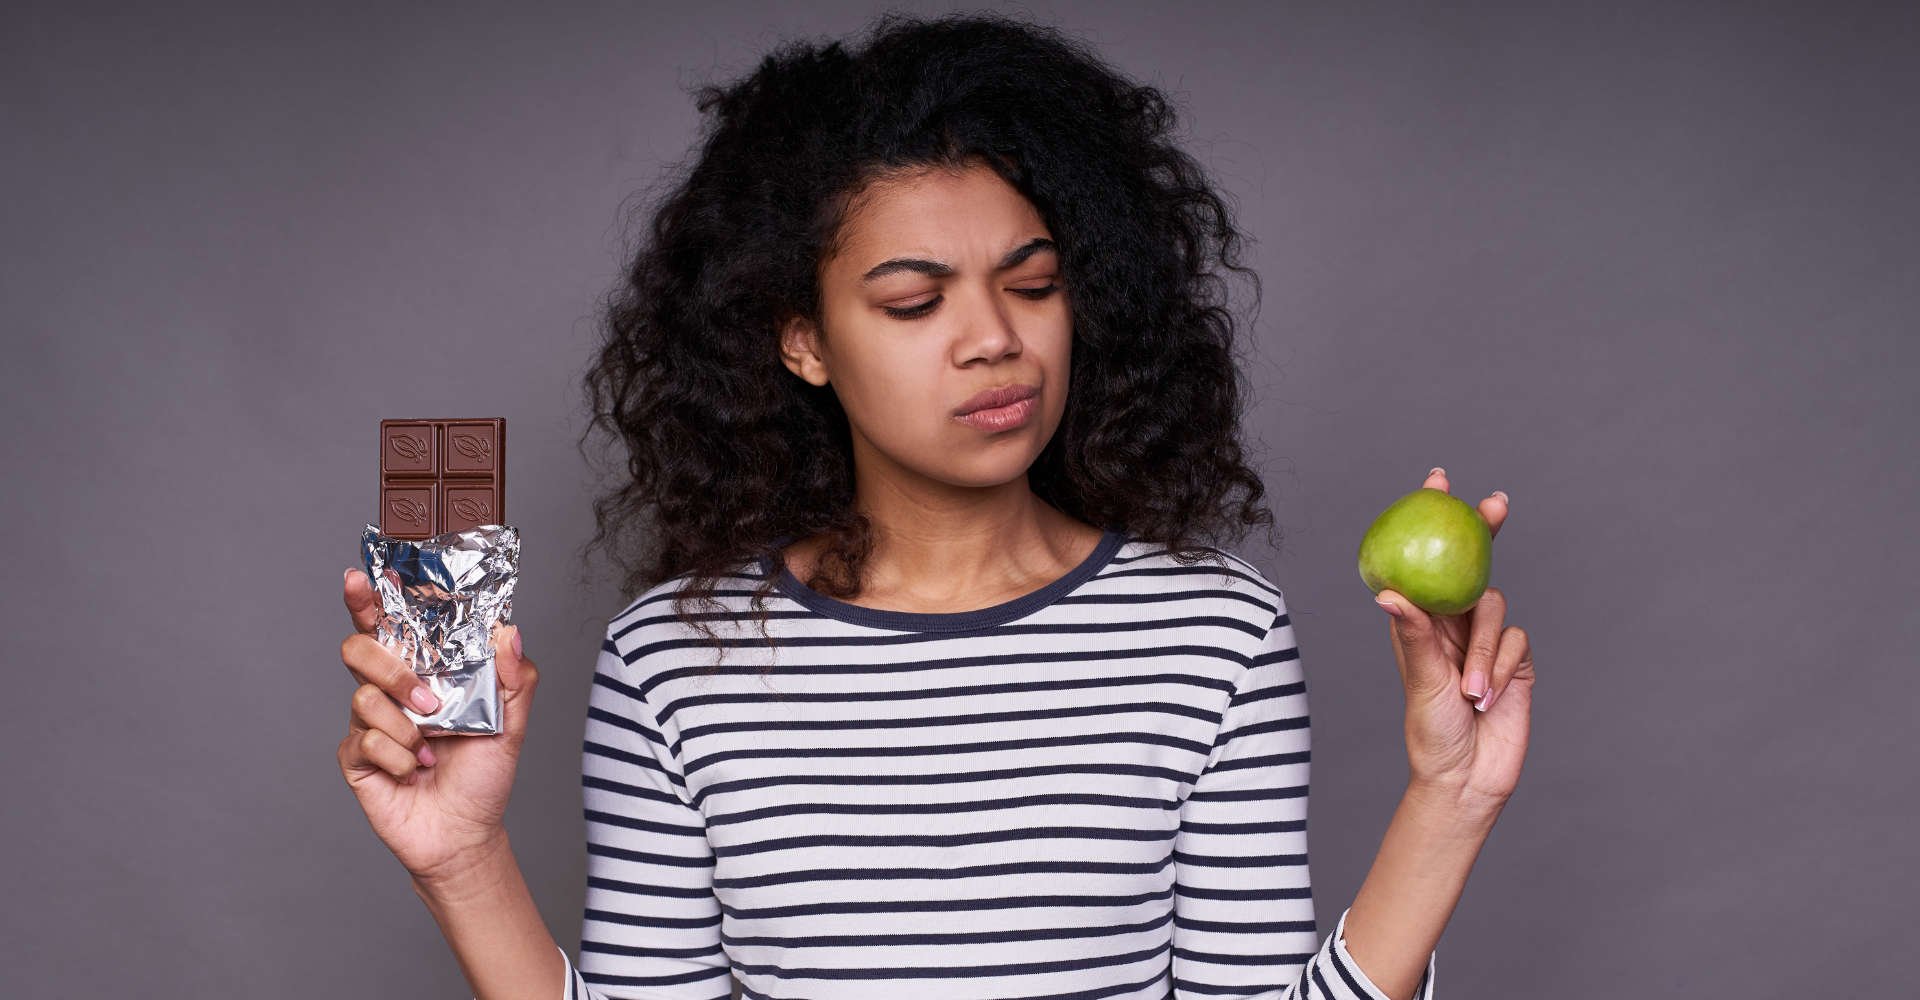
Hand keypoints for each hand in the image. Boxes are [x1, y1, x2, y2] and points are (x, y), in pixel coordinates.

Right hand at [335, 566, 539, 884]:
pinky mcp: (355, 756)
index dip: (370, 597)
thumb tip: (509, 630)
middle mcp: (391, 689)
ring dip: (406, 728)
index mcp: (424, 670)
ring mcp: (369, 722)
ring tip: (432, 748)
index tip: (360, 575)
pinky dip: (399, 757)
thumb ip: (514, 675)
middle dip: (392, 670)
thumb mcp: (512, 721)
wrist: (465, 832)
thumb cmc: (484, 773)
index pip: (391, 623)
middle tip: (428, 701)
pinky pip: (365, 740)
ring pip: (364, 697)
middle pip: (359, 648)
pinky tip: (415, 770)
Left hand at [1372, 468, 1533, 809]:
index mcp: (1421, 621)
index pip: (1428, 561)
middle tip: (1493, 502)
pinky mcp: (1516, 662)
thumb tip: (1388, 593)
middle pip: (1473, 565)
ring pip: (1495, 610)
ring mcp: (1488, 641)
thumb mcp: (1420, 679)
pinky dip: (1500, 668)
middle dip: (1484, 531)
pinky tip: (1487, 698)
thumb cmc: (1430, 731)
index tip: (1438, 479)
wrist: (1467, 777)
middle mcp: (1454, 624)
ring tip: (1469, 691)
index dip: (1435, 520)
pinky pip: (1517, 642)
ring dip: (1483, 652)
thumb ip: (1413, 635)